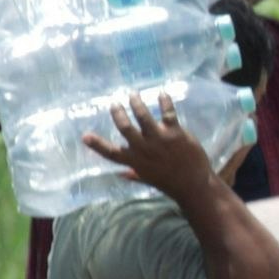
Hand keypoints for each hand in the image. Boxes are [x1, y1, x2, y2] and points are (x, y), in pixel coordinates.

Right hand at [81, 94, 228, 203]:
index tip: (85, 136)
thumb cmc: (171, 182)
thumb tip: (119, 174)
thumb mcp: (149, 180)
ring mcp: (159, 139)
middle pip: (125, 128)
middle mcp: (143, 149)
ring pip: (143, 116)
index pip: (111, 153)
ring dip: (137, 104)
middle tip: (115, 103)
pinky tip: (163, 93)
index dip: (97, 145)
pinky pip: (168, 113)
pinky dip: (165, 102)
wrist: (194, 185)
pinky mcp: (175, 133)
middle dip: (118, 114)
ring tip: (133, 94)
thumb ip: (133, 174)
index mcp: (135, 162)